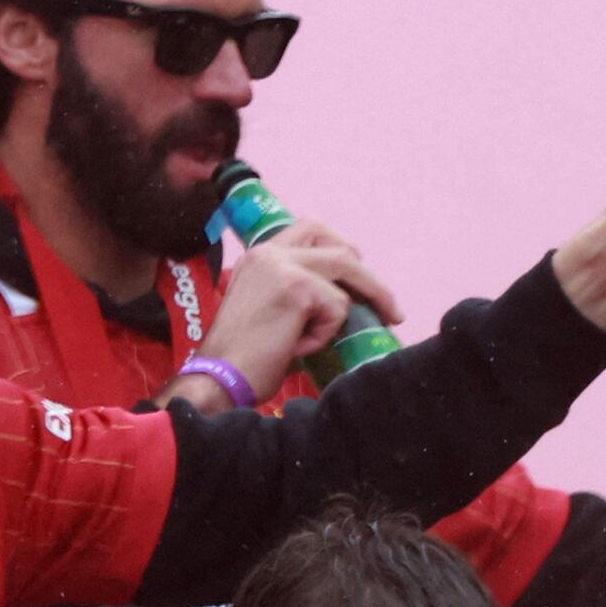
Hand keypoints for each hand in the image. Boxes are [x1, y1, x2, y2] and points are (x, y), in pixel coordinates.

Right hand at [197, 216, 401, 399]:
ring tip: (313, 341)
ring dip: (345, 311)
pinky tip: (295, 346)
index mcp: (258, 255)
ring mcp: (284, 266)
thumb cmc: (240, 355)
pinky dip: (323, 334)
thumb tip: (341, 292)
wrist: (218, 377)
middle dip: (369, 277)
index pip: (312, 229)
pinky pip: (337, 308)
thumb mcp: (265, 307)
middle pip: (340, 246)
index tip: (356, 275)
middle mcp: (270, 252)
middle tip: (387, 306)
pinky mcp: (299, 288)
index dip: (341, 248)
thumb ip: (294, 289)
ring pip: (347, 274)